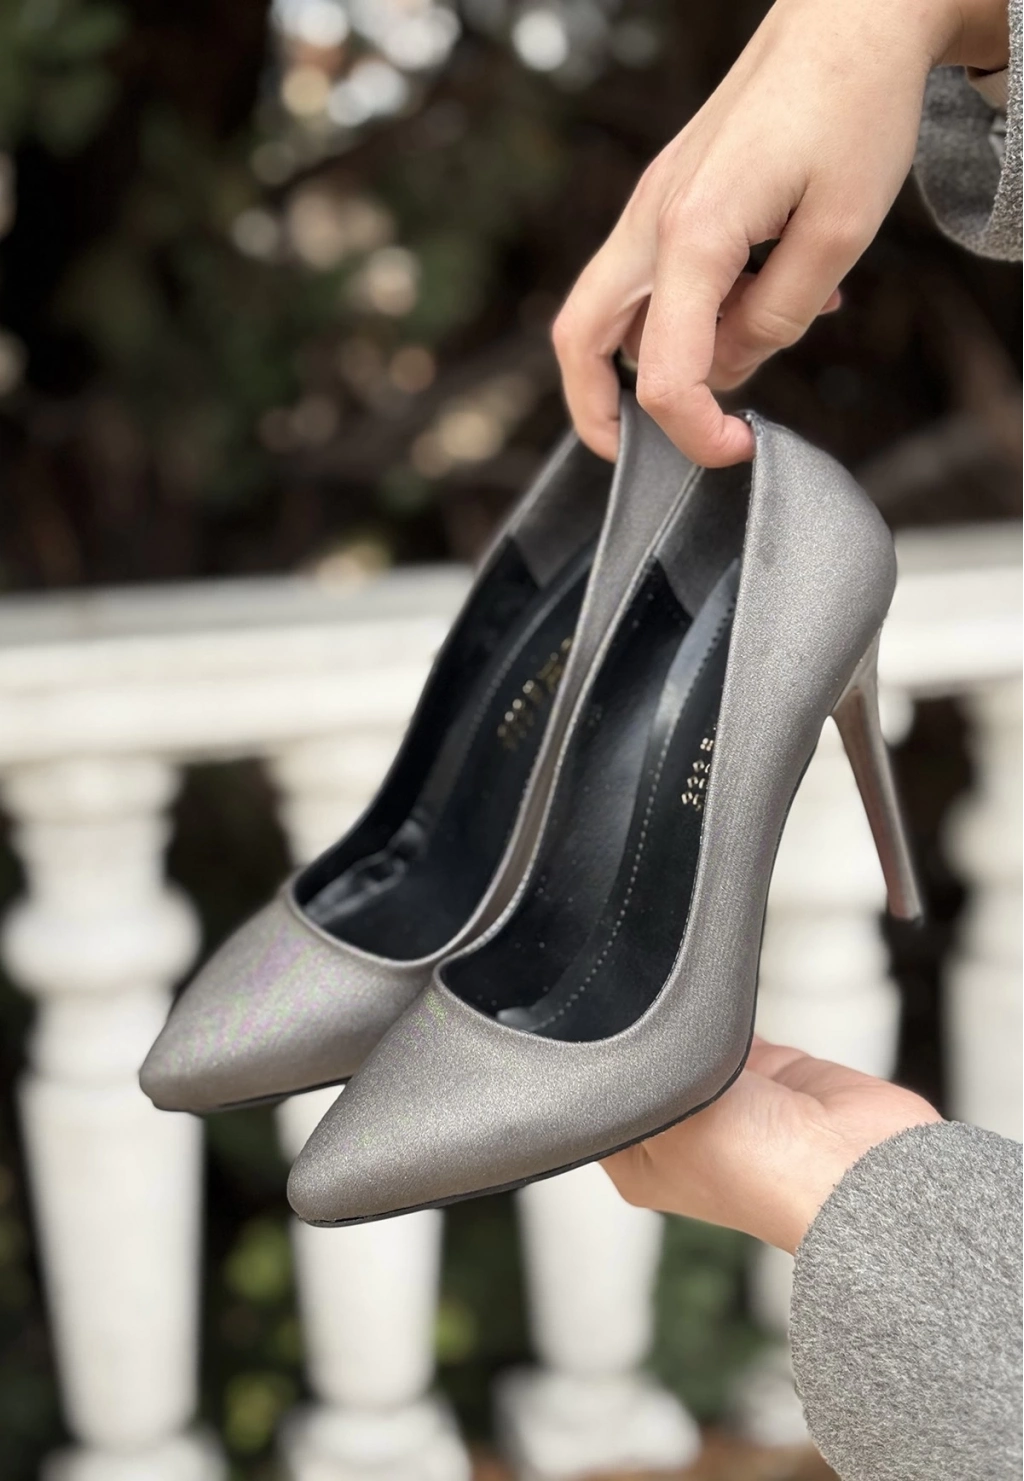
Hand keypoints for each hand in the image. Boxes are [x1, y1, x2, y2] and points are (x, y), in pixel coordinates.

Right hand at [553, 0, 1011, 467]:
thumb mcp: (843, 231)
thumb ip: (780, 316)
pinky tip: (749, 306)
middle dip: (596, 413)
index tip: (736, 449)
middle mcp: (653, 221)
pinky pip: (649, 279)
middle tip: (636, 454)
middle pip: (580, 341)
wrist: (850, 14)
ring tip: (723, 371)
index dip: (695, 431)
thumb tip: (733, 369)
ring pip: (603, 312)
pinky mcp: (669, 198)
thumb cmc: (854, 105)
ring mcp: (653, 207)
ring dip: (642, 362)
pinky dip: (678, 317)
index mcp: (694, 233)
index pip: (665, 373)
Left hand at [603, 1038, 942, 1254]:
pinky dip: (730, 1010)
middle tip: (646, 1011)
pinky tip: (724, 1010)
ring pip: (690, 1038)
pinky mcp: (768, 1070)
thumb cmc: (764, 1172)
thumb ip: (634, 1069)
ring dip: (693, 1021)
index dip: (595, 1064)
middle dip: (648, 1034)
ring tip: (690, 1013)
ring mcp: (727, 1099)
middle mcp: (682, 1133)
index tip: (591, 1025)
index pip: (598, 1102)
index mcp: (641, 1163)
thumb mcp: (664, 1117)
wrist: (854, 1162)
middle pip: (646, 1062)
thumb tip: (617, 1025)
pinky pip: (733, 1023)